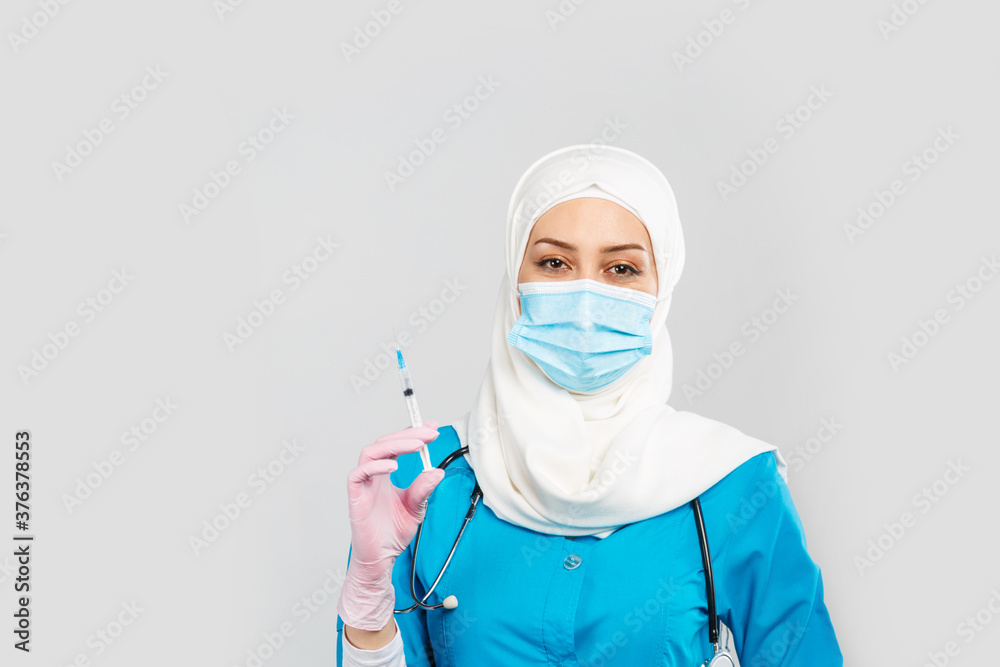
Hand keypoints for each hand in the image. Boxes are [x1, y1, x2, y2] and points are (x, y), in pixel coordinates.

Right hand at [337, 421, 444, 630]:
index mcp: (385, 475)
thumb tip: (438, 472)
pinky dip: (376, 466)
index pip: (396, 445)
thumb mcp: (416, 508)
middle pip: (384, 443)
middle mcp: (372, 476)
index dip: (412, 433)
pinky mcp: (355, 498)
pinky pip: (358, 475)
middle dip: (407, 434)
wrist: (381, 559)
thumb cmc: (393, 533)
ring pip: (370, 452)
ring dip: (394, 444)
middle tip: (429, 433)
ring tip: (417, 444)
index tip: (432, 427)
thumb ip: (423, 489)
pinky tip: (395, 465)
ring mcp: (363, 486)